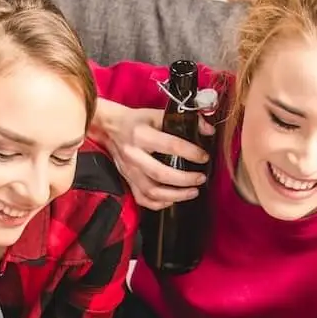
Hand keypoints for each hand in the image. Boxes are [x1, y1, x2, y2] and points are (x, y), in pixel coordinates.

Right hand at [90, 99, 212, 210]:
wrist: (108, 128)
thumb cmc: (134, 121)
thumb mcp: (156, 113)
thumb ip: (183, 119)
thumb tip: (208, 130)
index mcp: (141, 134)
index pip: (171, 145)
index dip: (191, 152)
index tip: (204, 157)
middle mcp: (134, 155)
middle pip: (161, 173)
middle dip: (185, 179)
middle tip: (200, 178)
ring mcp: (129, 171)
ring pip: (152, 191)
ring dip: (175, 195)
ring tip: (192, 192)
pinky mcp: (127, 180)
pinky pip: (142, 199)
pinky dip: (158, 204)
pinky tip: (172, 200)